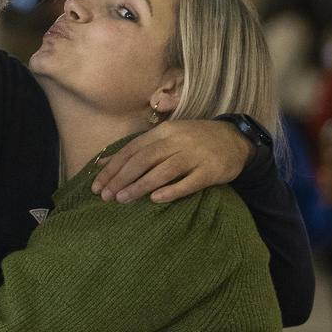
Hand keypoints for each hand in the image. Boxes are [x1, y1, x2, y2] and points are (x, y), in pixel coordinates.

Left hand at [92, 119, 253, 205]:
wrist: (235, 139)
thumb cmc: (194, 140)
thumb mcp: (166, 137)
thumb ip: (137, 148)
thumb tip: (104, 162)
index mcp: (164, 132)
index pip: (132, 149)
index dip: (113, 167)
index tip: (97, 185)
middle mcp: (177, 141)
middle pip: (144, 159)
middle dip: (121, 178)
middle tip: (105, 196)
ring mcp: (194, 155)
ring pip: (163, 171)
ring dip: (140, 185)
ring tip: (122, 199)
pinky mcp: (210, 171)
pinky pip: (189, 182)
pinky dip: (172, 191)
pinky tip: (156, 200)